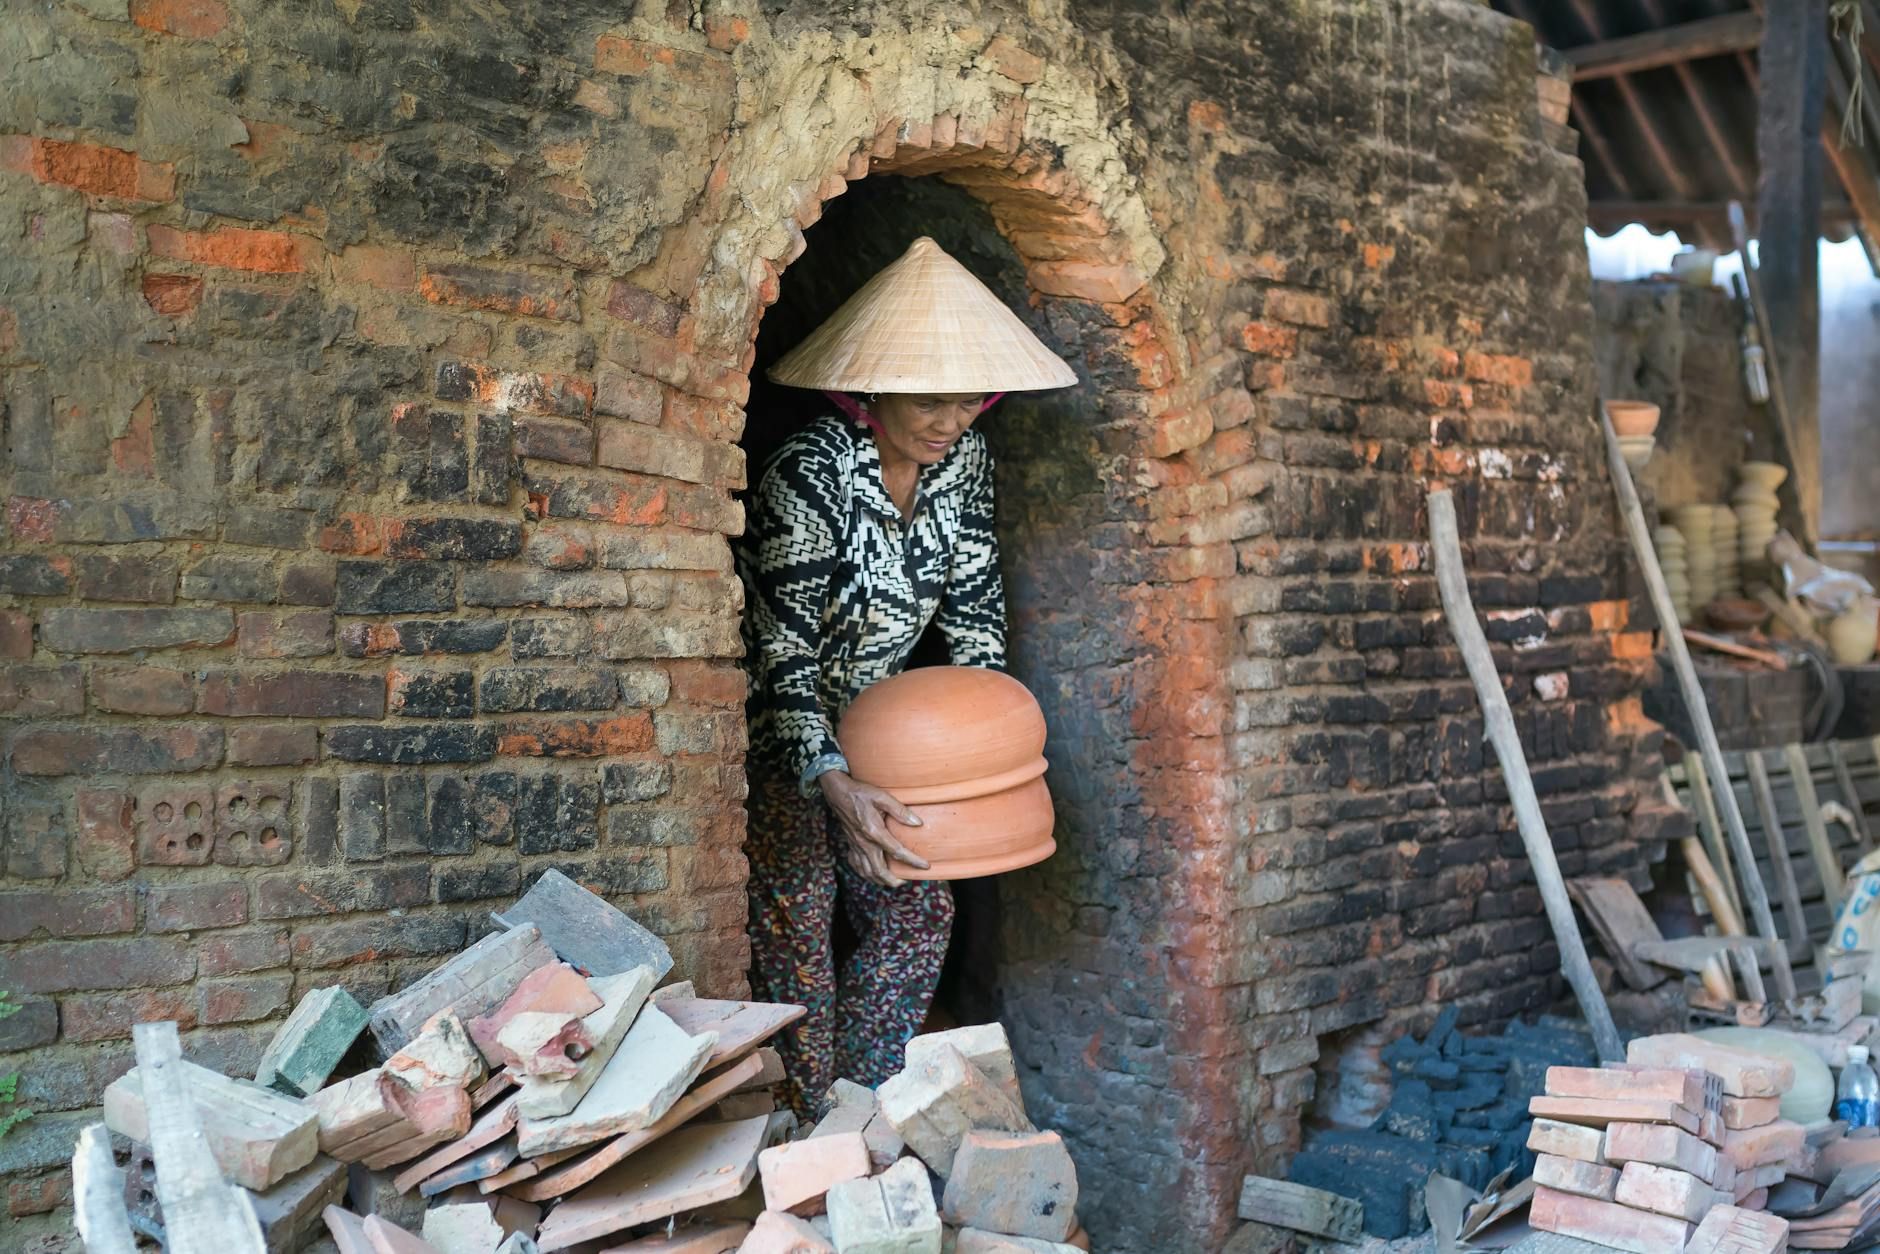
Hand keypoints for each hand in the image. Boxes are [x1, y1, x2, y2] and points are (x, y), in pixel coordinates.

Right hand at [817, 770, 927, 887]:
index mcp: (874, 832)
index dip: (913, 861)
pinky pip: (857, 865)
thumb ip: (900, 811)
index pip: (897, 852)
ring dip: (879, 880)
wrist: (838, 793)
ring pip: (867, 872)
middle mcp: (864, 843)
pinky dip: (865, 873)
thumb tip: (917, 823)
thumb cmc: (861, 793)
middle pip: (879, 871)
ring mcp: (856, 846)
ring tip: (891, 881)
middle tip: (905, 881)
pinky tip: (872, 872)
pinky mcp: (851, 845)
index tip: (925, 866)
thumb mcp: (882, 797)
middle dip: (893, 881)